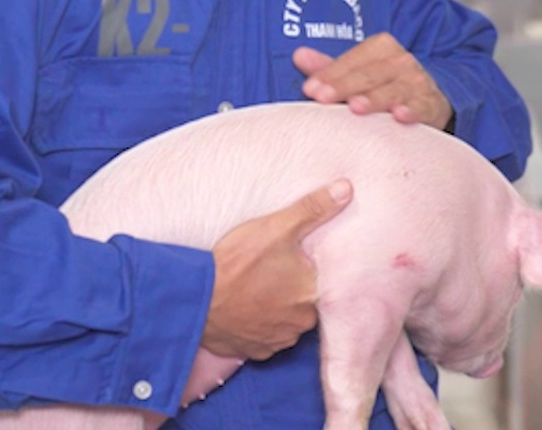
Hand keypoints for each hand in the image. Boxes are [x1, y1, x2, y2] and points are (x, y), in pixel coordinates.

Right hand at [201, 180, 351, 360]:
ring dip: (277, 308)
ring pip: (287, 320)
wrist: (195, 301)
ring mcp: (277, 340)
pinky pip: (266, 336)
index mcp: (312, 293)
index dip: (310, 269)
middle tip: (272, 271)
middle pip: (306, 302)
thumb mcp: (276, 228)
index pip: (325, 281)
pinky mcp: (255, 351)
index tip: (296, 260)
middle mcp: (300, 323)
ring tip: (256, 288)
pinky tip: (245, 307)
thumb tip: (346, 189)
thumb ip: (313, 209)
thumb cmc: (236, 264)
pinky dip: (259, 324)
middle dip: (293, 289)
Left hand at [294, 33, 453, 129]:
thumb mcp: (359, 72)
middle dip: (344, 86)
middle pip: (368, 75)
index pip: (351, 60)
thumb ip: (330, 67)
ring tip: (355, 107)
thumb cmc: (386, 84)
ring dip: (374, 99)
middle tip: (322, 98)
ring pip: (392, 90)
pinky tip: (399, 115)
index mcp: (381, 47)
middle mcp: (400, 61)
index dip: (330, 74)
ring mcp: (417, 82)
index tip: (310, 89)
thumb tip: (298, 55)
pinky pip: (421, 106)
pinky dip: (412, 110)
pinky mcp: (431, 104)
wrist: (430, 97)